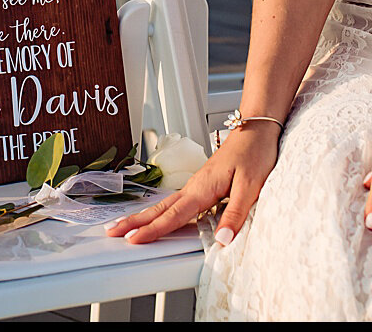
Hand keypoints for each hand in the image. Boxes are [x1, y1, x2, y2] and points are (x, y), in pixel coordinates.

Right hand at [106, 124, 280, 246]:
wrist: (257, 130)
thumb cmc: (255, 154)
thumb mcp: (251, 187)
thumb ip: (235, 214)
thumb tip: (222, 239)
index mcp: (203, 188)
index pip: (174, 215)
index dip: (153, 230)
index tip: (134, 241)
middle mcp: (195, 186)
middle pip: (159, 208)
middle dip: (135, 221)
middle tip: (113, 232)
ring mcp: (196, 184)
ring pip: (165, 203)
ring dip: (144, 216)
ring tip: (126, 225)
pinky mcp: (202, 183)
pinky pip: (175, 200)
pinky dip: (160, 210)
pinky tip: (158, 215)